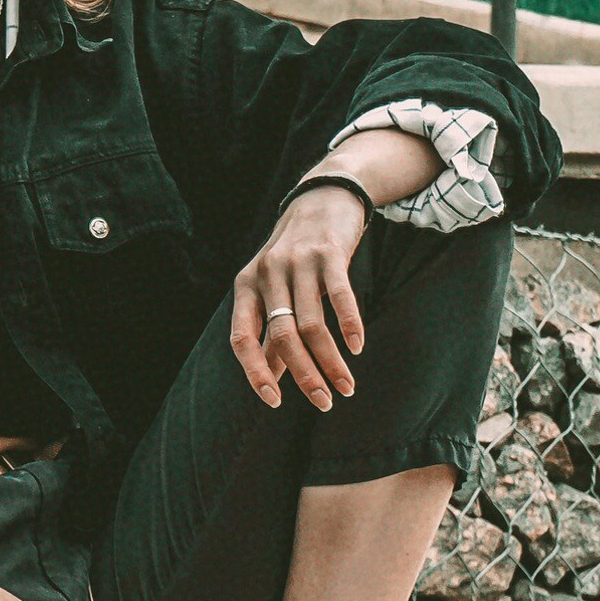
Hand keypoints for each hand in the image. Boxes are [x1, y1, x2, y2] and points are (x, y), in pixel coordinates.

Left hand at [232, 184, 367, 410]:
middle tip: (325, 402)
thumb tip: (271, 378)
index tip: (275, 401)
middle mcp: (267, 275)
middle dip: (305, 376)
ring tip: (347, 386)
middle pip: (283, 338)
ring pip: (312, 325)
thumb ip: (270, 330)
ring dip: (331, 362)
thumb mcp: (274, 288)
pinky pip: (339, 297)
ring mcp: (297, 262)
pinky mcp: (329, 253)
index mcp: (246, 287)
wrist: (322, 198)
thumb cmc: (295, 254)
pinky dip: (350, 325)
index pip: (241, 338)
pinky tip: (358, 348)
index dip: (255, 372)